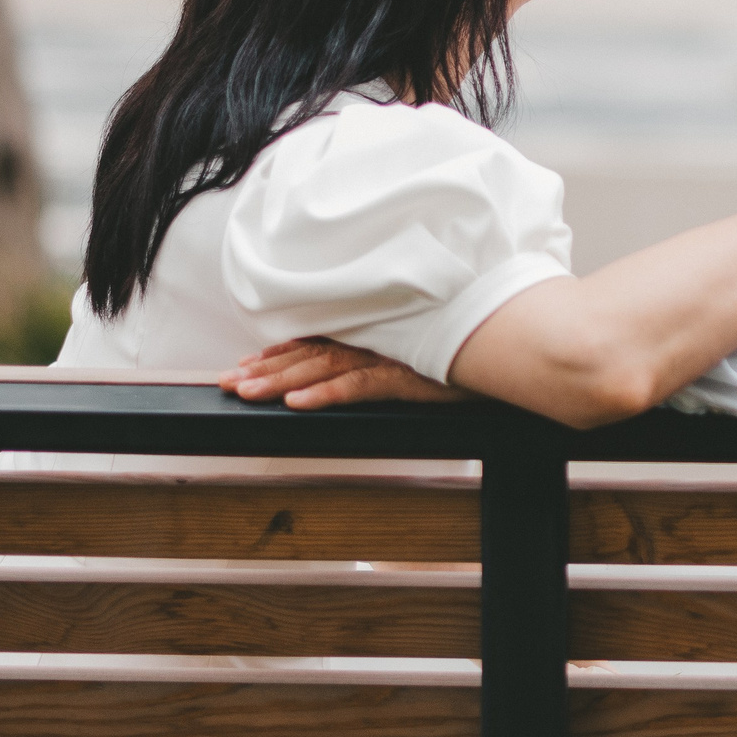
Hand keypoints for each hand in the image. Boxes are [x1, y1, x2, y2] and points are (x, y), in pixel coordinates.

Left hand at [220, 337, 470, 408]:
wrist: (509, 344)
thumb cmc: (468, 349)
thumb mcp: (422, 353)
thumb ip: (391, 355)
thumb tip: (370, 364)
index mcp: (374, 333)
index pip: (318, 342)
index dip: (279, 353)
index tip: (245, 364)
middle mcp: (375, 339)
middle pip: (310, 354)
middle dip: (266, 369)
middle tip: (227, 383)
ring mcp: (388, 355)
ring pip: (323, 367)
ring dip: (282, 380)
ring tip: (248, 393)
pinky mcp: (405, 374)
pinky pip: (357, 384)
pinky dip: (325, 392)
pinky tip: (299, 402)